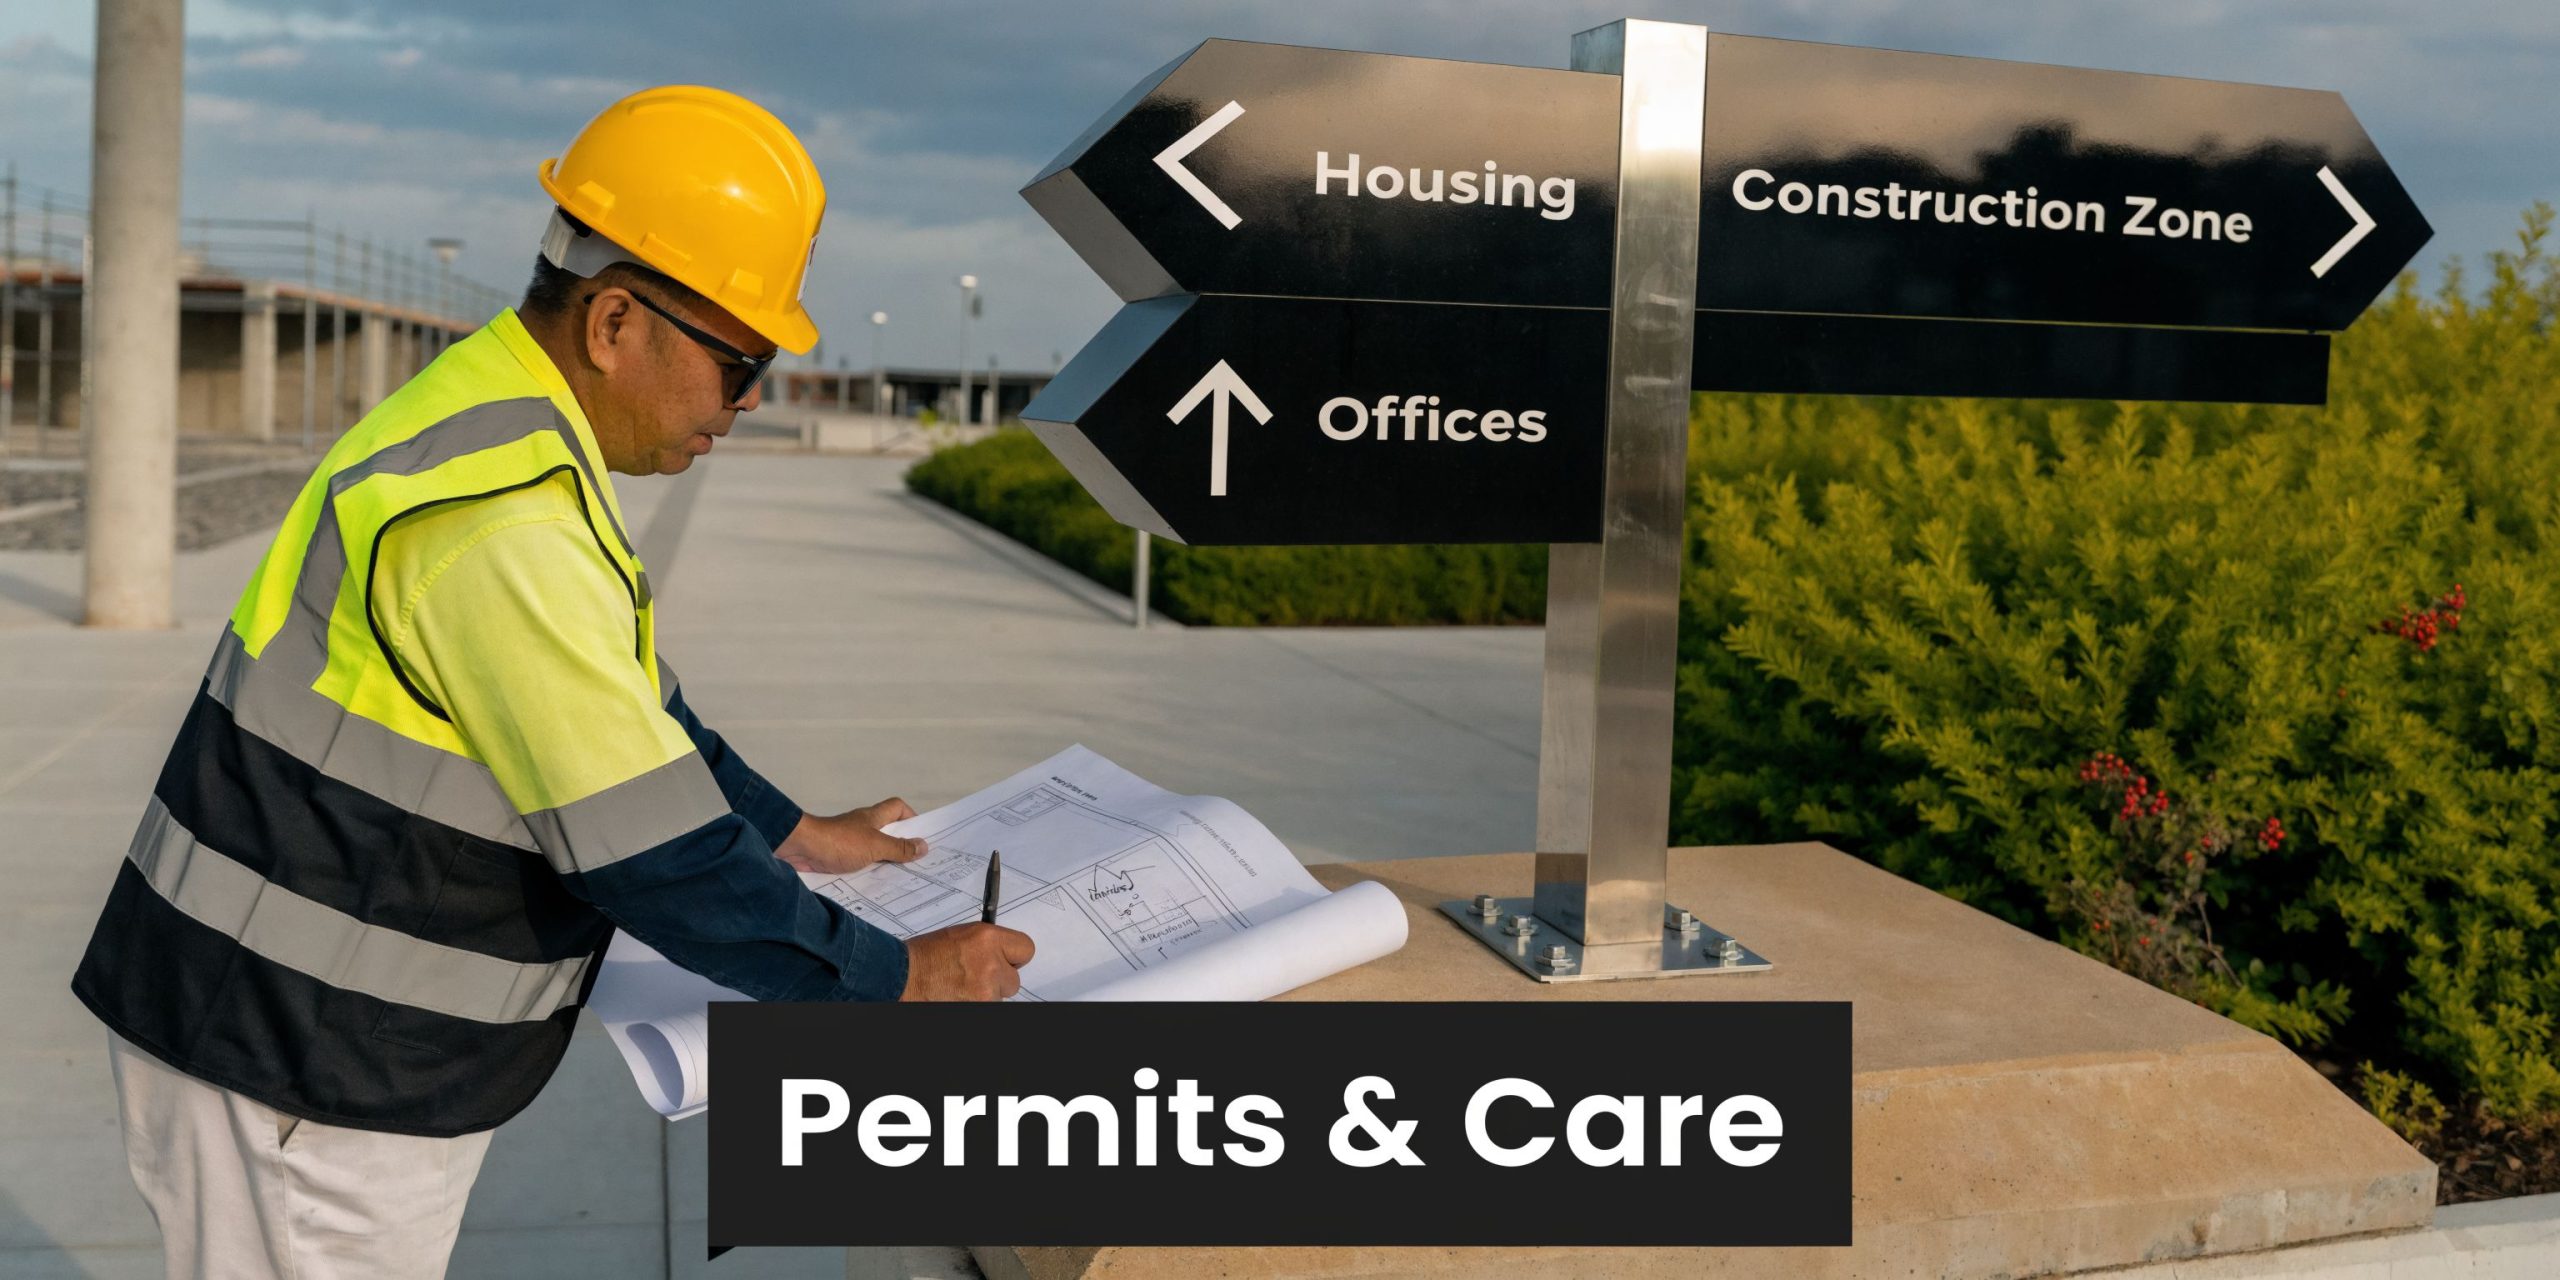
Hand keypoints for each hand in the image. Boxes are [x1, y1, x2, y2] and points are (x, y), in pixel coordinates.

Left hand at [775, 799, 927, 875]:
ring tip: (898, 879)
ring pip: (873, 849)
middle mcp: (862, 827)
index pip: (897, 808)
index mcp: (873, 818)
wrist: (800, 849)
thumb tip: (923, 846)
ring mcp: (849, 841)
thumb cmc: (838, 842)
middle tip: (915, 863)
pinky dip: (867, 872)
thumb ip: (898, 848)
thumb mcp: (875, 846)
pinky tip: (873, 886)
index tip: (920, 835)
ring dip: (884, 862)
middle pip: (887, 831)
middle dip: (900, 846)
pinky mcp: (837, 855)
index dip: (911, 818)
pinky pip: (858, 863)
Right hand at [900, 923, 1034, 1000]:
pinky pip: (989, 1005)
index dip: (1014, 957)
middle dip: (998, 980)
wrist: (902, 977)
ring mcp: (986, 990)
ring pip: (1000, 997)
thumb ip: (987, 944)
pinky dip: (976, 1003)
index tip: (1006, 961)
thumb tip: (1004, 953)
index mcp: (987, 938)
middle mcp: (991, 964)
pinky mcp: (980, 1007)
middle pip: (1014, 979)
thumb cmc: (925, 957)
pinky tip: (957, 995)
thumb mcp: (961, 936)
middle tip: (975, 977)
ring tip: (959, 986)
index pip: (1026, 949)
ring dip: (985, 994)